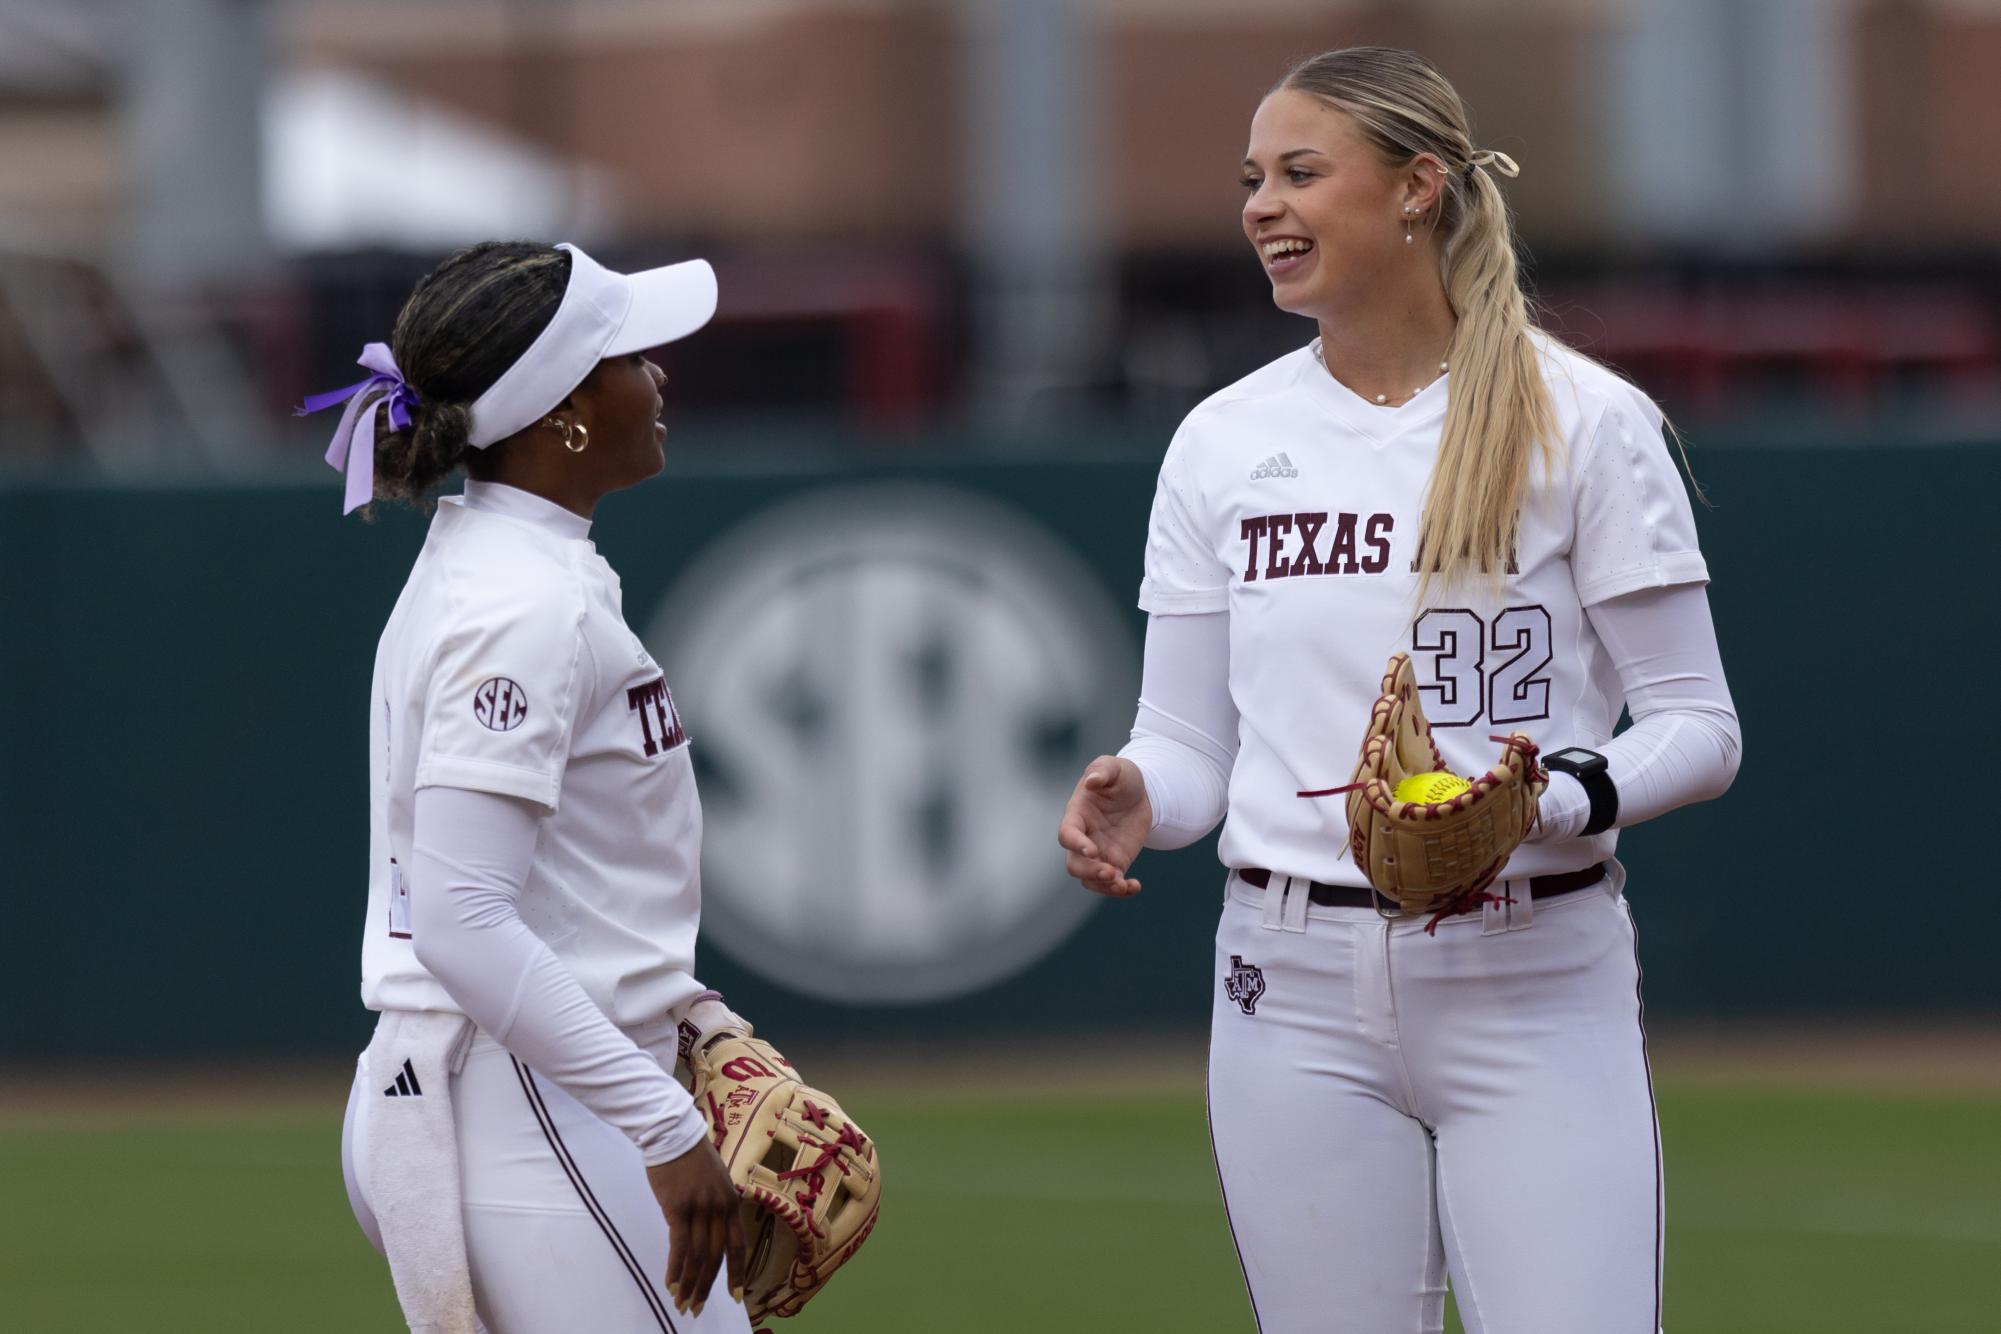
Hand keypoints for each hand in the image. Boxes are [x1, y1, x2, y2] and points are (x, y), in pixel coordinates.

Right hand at [647, 1139, 746, 1315]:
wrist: (672, 1133)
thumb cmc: (689, 1157)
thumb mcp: (714, 1180)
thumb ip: (714, 1206)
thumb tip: (708, 1231)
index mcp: (731, 1202)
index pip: (738, 1245)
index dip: (737, 1272)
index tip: (735, 1296)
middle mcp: (720, 1208)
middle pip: (716, 1256)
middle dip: (707, 1286)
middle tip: (696, 1308)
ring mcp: (701, 1208)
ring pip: (698, 1256)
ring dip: (690, 1283)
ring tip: (681, 1303)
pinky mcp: (678, 1208)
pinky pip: (679, 1246)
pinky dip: (676, 1269)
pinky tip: (671, 1284)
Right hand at [1056, 755, 1151, 896]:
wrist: (1139, 791)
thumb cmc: (1120, 776)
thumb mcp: (1114, 766)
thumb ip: (1102, 771)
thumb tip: (1092, 783)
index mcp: (1077, 815)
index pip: (1066, 834)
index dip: (1075, 844)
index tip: (1092, 850)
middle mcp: (1084, 838)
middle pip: (1075, 864)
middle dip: (1090, 872)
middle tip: (1112, 873)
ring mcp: (1099, 853)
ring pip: (1090, 879)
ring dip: (1104, 886)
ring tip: (1123, 885)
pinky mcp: (1116, 861)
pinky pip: (1113, 883)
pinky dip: (1121, 890)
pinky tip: (1134, 886)